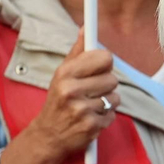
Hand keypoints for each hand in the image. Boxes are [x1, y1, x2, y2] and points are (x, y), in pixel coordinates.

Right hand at [0, 31, 118, 163]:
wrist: (48, 135)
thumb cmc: (58, 100)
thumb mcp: (62, 74)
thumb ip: (77, 52)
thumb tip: (86, 28)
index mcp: (65, 73)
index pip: (104, 58)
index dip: (105, 63)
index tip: (100, 68)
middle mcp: (72, 90)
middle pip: (112, 79)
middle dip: (106, 85)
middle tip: (92, 91)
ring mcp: (82, 110)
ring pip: (115, 97)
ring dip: (107, 102)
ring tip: (90, 105)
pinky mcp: (91, 126)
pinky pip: (112, 115)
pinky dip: (105, 117)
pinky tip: (91, 117)